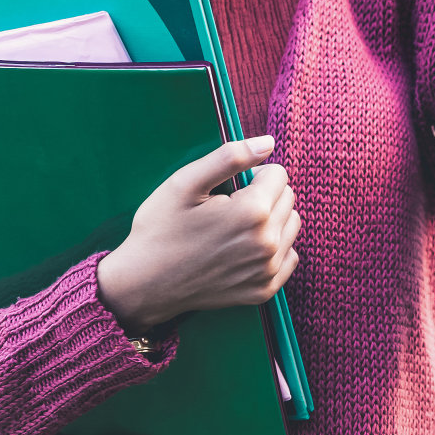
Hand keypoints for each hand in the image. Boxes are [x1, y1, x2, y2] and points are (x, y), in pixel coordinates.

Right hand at [96, 135, 300, 333]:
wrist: (143, 284)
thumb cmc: (160, 229)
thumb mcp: (186, 182)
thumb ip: (231, 157)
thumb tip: (268, 142)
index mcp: (252, 212)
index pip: (279, 174)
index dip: (252, 175)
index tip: (227, 189)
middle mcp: (267, 243)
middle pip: (288, 197)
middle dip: (264, 195)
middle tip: (227, 208)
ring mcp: (267, 271)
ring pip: (291, 225)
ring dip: (272, 220)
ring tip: (235, 227)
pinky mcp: (264, 291)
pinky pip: (289, 257)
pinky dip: (273, 249)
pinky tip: (243, 250)